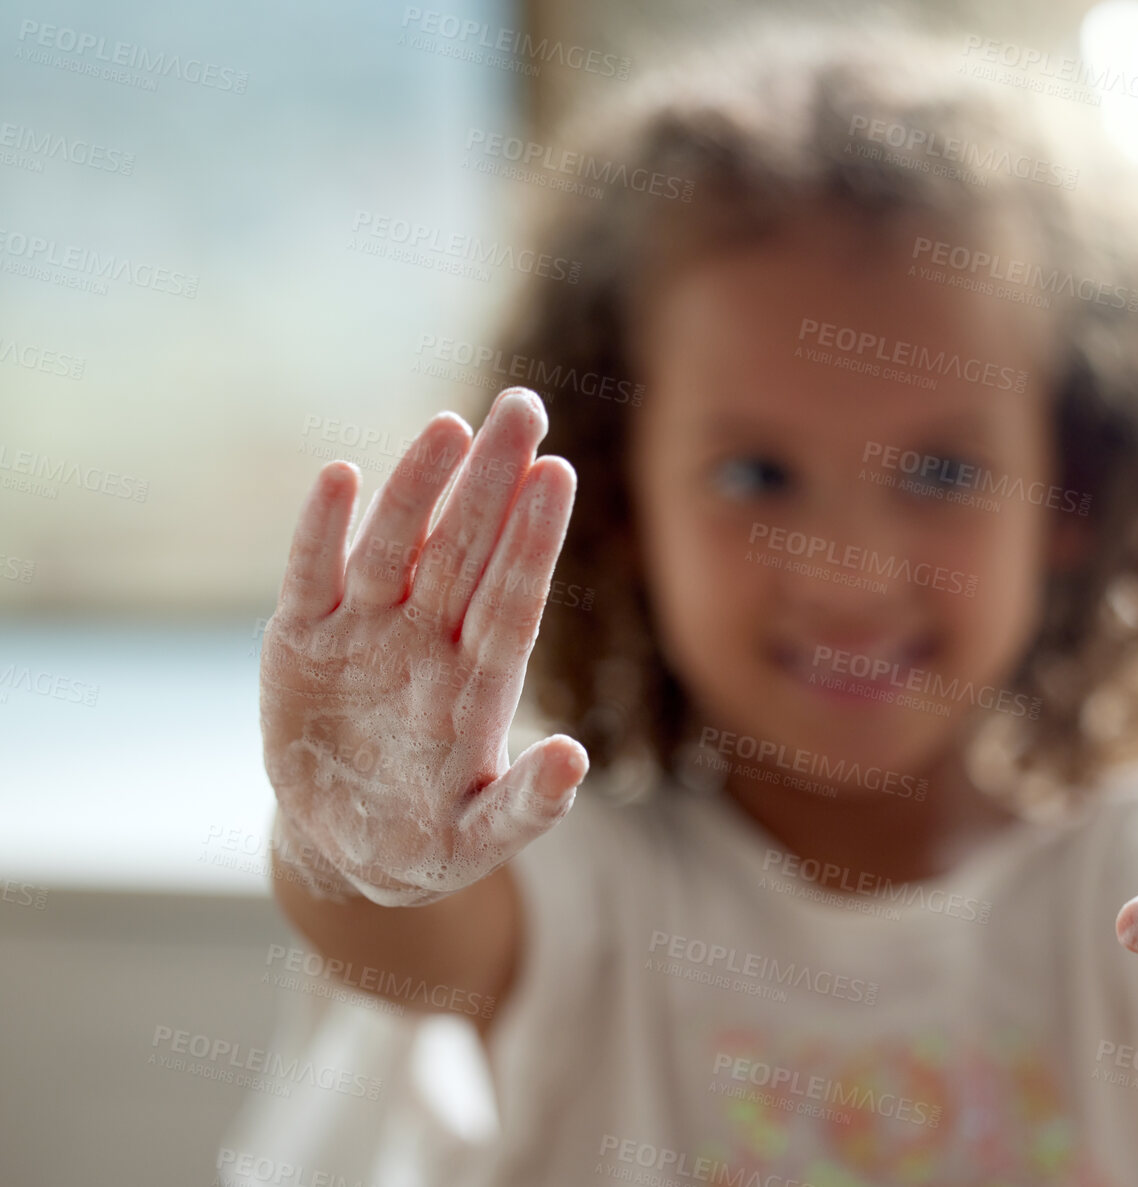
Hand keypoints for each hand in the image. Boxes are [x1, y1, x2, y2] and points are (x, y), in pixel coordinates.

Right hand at [259, 388, 587, 906]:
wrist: (348, 846)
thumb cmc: (430, 839)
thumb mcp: (477, 839)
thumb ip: (524, 806)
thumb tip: (575, 760)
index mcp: (477, 683)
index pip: (511, 599)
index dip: (532, 540)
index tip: (558, 475)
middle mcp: (427, 642)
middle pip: (464, 551)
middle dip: (493, 480)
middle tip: (523, 406)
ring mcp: (365, 635)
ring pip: (395, 548)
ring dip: (417, 488)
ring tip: (446, 427)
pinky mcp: (301, 642)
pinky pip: (311, 577)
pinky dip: (320, 532)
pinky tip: (338, 475)